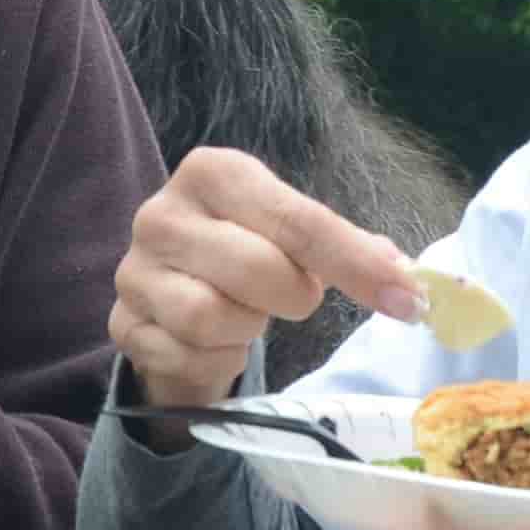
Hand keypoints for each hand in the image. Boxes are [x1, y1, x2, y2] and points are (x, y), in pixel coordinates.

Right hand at [108, 146, 423, 410]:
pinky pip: (186, 355)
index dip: (357, 264)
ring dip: (247, 328)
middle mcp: (162, 213)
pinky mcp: (121, 325)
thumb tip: (408, 280)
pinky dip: (216, 358)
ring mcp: (133, 271)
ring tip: (245, 312)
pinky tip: (213, 340)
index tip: (408, 300)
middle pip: (257, 269)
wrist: (174, 299)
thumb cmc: (246, 255)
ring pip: (212, 317)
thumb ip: (347, 249)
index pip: (298, 220)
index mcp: (213, 172)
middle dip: (293, 295)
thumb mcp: (290, 235)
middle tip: (294, 297)